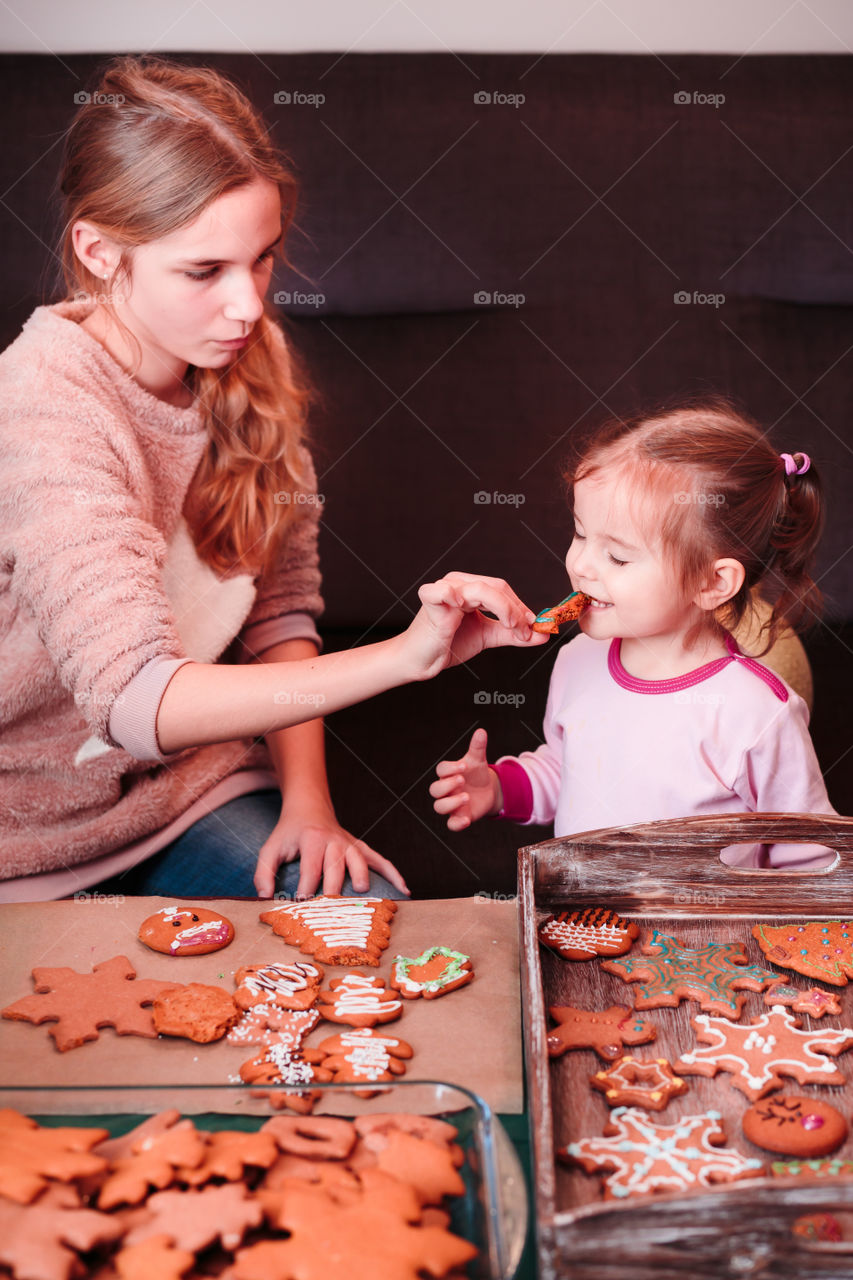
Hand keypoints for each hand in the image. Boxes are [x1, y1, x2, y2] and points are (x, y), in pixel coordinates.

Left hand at [253, 802, 409, 899]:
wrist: (309, 809)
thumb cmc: (289, 834)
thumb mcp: (270, 849)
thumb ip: (264, 873)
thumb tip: (265, 898)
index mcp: (311, 840)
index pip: (310, 865)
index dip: (306, 885)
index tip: (302, 902)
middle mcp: (334, 840)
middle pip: (336, 865)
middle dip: (335, 886)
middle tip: (334, 909)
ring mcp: (350, 843)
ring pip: (359, 860)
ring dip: (362, 875)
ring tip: (364, 893)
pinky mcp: (361, 848)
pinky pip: (380, 860)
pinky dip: (393, 873)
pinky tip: (404, 890)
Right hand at [403, 572, 547, 681]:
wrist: (421, 660)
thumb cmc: (449, 644)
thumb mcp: (488, 637)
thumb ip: (513, 634)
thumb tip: (543, 634)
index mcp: (471, 587)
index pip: (503, 590)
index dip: (522, 607)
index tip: (536, 627)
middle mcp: (459, 583)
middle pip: (497, 587)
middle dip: (516, 611)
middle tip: (526, 632)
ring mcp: (445, 589)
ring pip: (481, 589)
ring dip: (503, 609)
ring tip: (512, 628)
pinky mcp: (431, 600)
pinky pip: (442, 591)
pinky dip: (451, 594)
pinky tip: (460, 604)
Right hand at [430, 727, 500, 829]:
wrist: (488, 790)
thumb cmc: (476, 773)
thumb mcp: (478, 761)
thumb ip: (477, 747)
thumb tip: (482, 732)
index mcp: (449, 773)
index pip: (441, 770)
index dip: (450, 768)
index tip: (464, 766)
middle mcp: (446, 789)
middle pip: (435, 789)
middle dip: (447, 785)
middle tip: (462, 780)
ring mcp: (451, 804)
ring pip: (439, 807)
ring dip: (451, 803)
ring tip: (467, 797)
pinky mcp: (458, 817)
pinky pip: (451, 824)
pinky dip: (456, 823)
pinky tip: (466, 819)